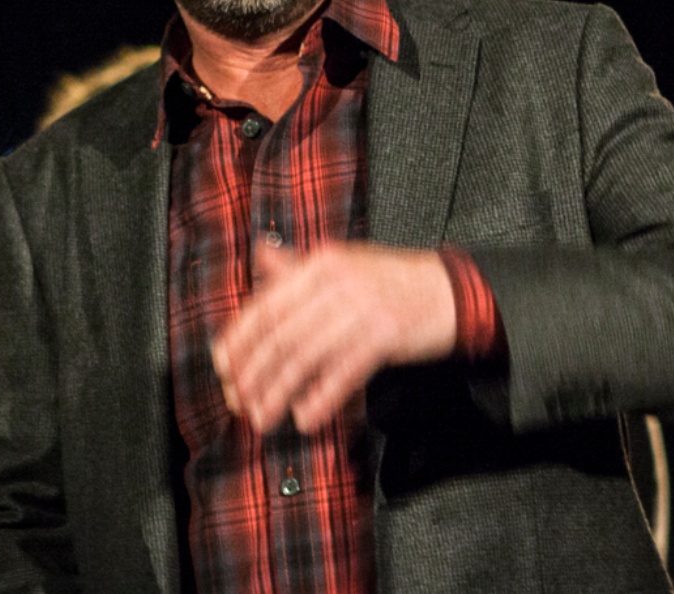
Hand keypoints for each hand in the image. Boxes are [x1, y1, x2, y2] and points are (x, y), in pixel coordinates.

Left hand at [211, 241, 454, 433]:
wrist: (450, 290)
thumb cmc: (392, 282)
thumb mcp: (343, 266)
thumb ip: (298, 267)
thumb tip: (259, 256)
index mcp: (321, 263)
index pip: (267, 306)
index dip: (239, 341)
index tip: (223, 370)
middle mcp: (338, 281)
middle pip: (281, 335)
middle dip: (253, 375)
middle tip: (239, 404)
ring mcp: (363, 307)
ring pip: (306, 356)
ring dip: (279, 392)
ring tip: (263, 418)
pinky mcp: (386, 335)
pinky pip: (344, 372)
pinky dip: (321, 398)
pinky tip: (306, 418)